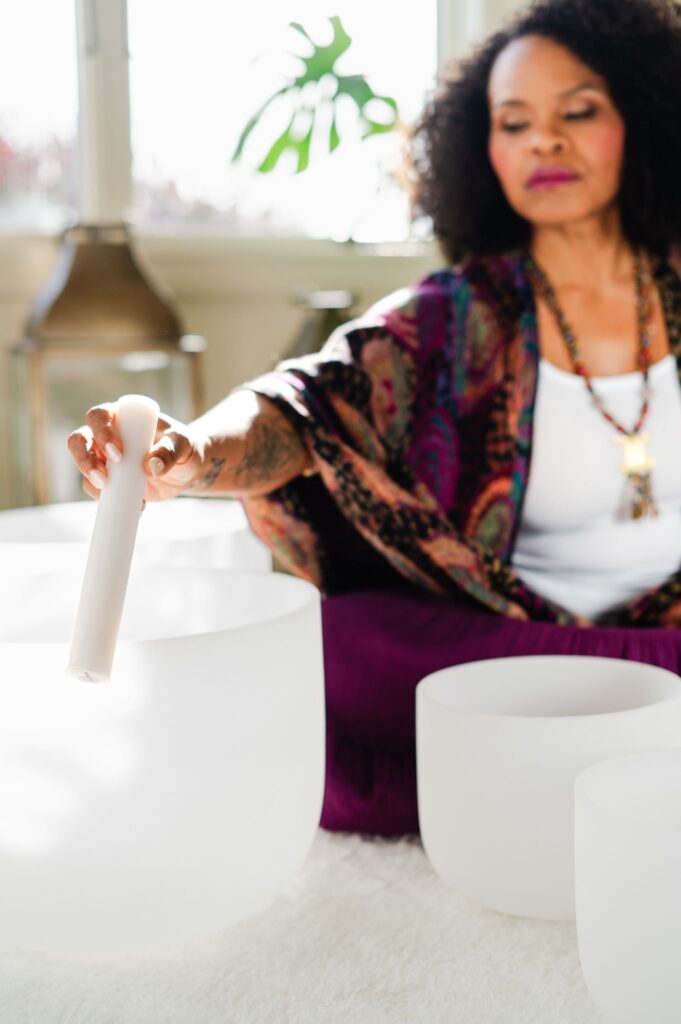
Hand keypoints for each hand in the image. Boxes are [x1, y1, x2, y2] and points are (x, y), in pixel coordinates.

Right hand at [68, 402, 203, 501]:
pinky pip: (95, 488)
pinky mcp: (109, 479)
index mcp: (122, 416)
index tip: (118, 453)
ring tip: (111, 491)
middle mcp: (106, 434)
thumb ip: (170, 451)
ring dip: (90, 480)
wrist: (187, 469)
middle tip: (104, 478)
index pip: (99, 416)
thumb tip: (150, 466)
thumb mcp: (183, 445)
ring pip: (82, 465)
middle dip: (85, 459)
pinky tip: (134, 505)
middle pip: (79, 440)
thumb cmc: (184, 447)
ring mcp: (104, 457)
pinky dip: (105, 497)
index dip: (102, 433)